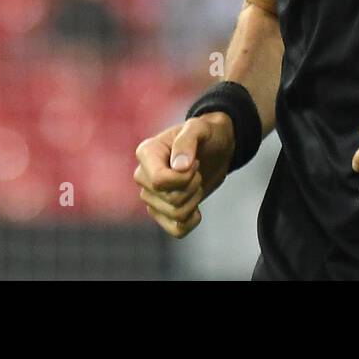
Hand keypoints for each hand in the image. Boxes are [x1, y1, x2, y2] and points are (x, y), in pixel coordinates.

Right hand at [133, 113, 234, 237]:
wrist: (216, 147)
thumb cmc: (206, 134)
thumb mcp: (200, 128)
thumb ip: (187, 141)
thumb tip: (179, 167)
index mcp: (146, 153)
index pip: (159, 181)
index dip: (184, 178)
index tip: (195, 163)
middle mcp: (143, 176)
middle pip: (169, 199)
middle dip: (192, 187)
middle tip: (197, 171)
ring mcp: (151, 196)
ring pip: (175, 215)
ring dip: (194, 199)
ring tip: (196, 182)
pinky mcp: (163, 212)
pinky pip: (177, 230)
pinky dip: (192, 220)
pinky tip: (196, 205)